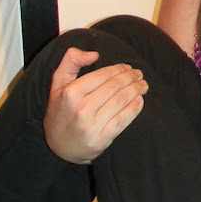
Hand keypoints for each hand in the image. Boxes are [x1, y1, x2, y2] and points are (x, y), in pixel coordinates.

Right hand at [43, 48, 146, 163]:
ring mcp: (92, 126)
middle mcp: (81, 109)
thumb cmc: (60, 111)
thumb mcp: (57, 84)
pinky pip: (123, 119)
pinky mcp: (102, 139)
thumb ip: (70, 61)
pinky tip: (139, 100)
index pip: (102, 76)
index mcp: (70, 93)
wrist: (58, 147)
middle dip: (130, 78)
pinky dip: (134, 108)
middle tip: (139, 74)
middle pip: (114, 87)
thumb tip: (94, 54)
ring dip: (136, 90)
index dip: (118, 69)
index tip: (127, 67)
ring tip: (143, 85)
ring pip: (121, 102)